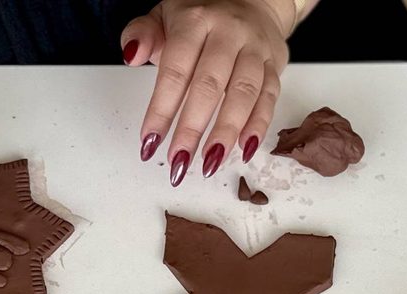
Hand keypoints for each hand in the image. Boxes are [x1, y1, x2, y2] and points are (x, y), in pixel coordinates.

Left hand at [122, 0, 295, 184]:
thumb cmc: (201, 17)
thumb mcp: (163, 16)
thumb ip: (143, 34)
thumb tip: (131, 54)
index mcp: (196, 20)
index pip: (176, 70)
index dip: (162, 110)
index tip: (150, 141)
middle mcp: (229, 33)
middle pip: (210, 85)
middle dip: (193, 128)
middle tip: (179, 161)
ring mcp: (255, 49)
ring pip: (244, 93)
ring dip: (226, 132)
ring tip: (210, 163)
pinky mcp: (275, 65)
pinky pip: (269, 97)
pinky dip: (258, 126)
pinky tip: (243, 149)